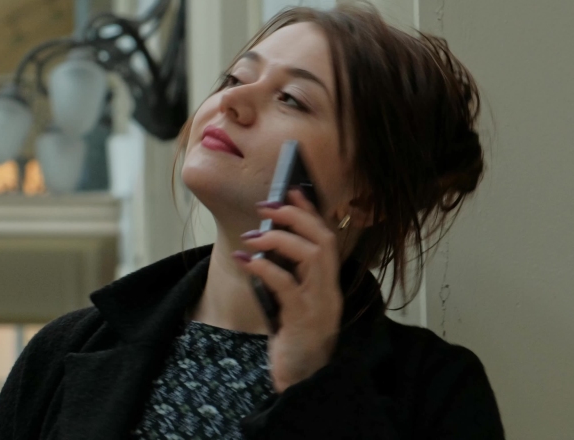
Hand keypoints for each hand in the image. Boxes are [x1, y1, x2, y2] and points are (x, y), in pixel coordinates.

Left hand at [234, 188, 343, 392]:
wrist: (301, 383)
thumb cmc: (293, 342)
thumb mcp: (291, 304)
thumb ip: (287, 277)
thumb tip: (263, 245)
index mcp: (328, 285)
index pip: (327, 237)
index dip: (310, 211)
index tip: (292, 190)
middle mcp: (330, 291)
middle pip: (323, 240)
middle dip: (296, 217)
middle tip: (267, 207)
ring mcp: (319, 305)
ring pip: (311, 256)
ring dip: (279, 239)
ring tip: (251, 237)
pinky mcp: (302, 320)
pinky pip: (285, 284)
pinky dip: (263, 267)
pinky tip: (244, 261)